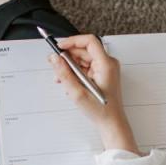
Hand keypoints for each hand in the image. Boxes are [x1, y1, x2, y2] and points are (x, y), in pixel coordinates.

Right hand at [49, 34, 138, 153]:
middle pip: (84, 50)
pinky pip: (86, 67)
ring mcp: (105, 69)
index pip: (89, 41)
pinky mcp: (102, 75)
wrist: (111, 123)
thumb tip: (55, 59)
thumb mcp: (77, 93)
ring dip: (70, 66)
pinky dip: (75, 72)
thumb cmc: (101, 111)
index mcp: (106, 65)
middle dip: (68, 57)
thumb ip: (64, 73)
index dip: (72, 41)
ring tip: (61, 78)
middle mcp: (107, 64)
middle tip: (55, 65)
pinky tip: (69, 83)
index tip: (60, 47)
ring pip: (83, 59)